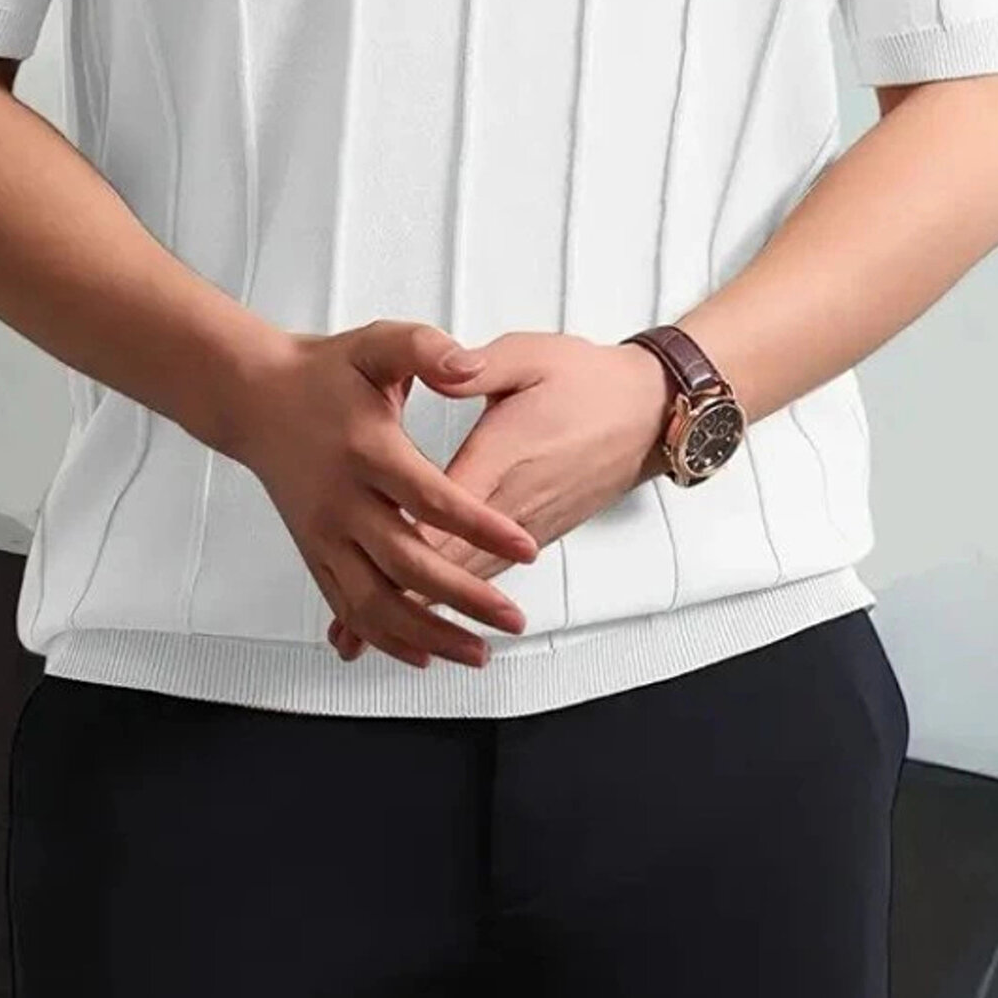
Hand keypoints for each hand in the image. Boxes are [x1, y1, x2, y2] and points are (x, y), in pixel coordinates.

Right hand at [235, 318, 539, 670]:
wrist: (253, 398)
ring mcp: (323, 534)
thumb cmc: (323, 372)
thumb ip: (427, 349)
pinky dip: (385, 639)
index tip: (526, 549)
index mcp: (367, 450)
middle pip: (406, 564)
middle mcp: (342, 501)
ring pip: (375, 603)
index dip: (481, 526)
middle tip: (513, 617)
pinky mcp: (313, 553)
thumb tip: (469, 366)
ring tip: (478, 652)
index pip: (430, 497)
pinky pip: (348, 608)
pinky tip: (424, 654)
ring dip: (428, 634)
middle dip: (464, 598)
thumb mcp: (378, 344)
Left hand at [328, 331, 672, 660]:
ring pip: (468, 580)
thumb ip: (479, 367)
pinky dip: (451, 600)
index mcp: (504, 456)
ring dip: (420, 610)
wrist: (651, 413)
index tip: (354, 563)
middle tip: (346, 633)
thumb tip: (443, 367)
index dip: (399, 540)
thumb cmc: (589, 381)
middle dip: (394, 596)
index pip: (444, 513)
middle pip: (448, 563)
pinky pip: (489, 576)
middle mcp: (515, 504)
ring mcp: (528, 526)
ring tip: (371, 641)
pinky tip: (424, 614)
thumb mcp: (530, 357)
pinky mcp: (537, 534)